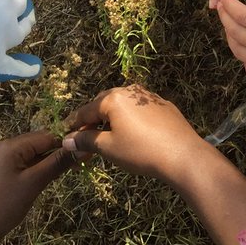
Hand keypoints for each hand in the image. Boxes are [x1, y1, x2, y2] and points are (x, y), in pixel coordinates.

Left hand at [0, 132, 74, 244]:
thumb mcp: (33, 184)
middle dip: (59, 153)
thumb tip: (82, 147)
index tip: (87, 153)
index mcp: (12, 145)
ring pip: (32, 155)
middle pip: (40, 143)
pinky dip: (36, 170)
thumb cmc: (2, 206)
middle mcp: (5, 147)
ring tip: (66, 173)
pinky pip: (23, 164)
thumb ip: (57, 163)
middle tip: (80, 165)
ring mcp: (0, 160)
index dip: (67, 144)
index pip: (48, 135)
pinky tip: (45, 180)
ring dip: (48, 163)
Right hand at [62, 85, 205, 182]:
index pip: (86, 110)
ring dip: (110, 117)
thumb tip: (67, 140)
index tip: (63, 133)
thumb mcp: (109, 147)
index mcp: (114, 98)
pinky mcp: (163, 105)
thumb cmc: (140, 151)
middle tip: (83, 136)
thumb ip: (87, 140)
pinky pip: (137, 108)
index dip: (73, 124)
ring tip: (105, 135)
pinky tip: (129, 132)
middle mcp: (130, 91)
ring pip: (122, 104)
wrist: (182, 154)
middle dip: (92, 118)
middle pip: (103, 102)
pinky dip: (127, 118)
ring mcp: (148, 96)